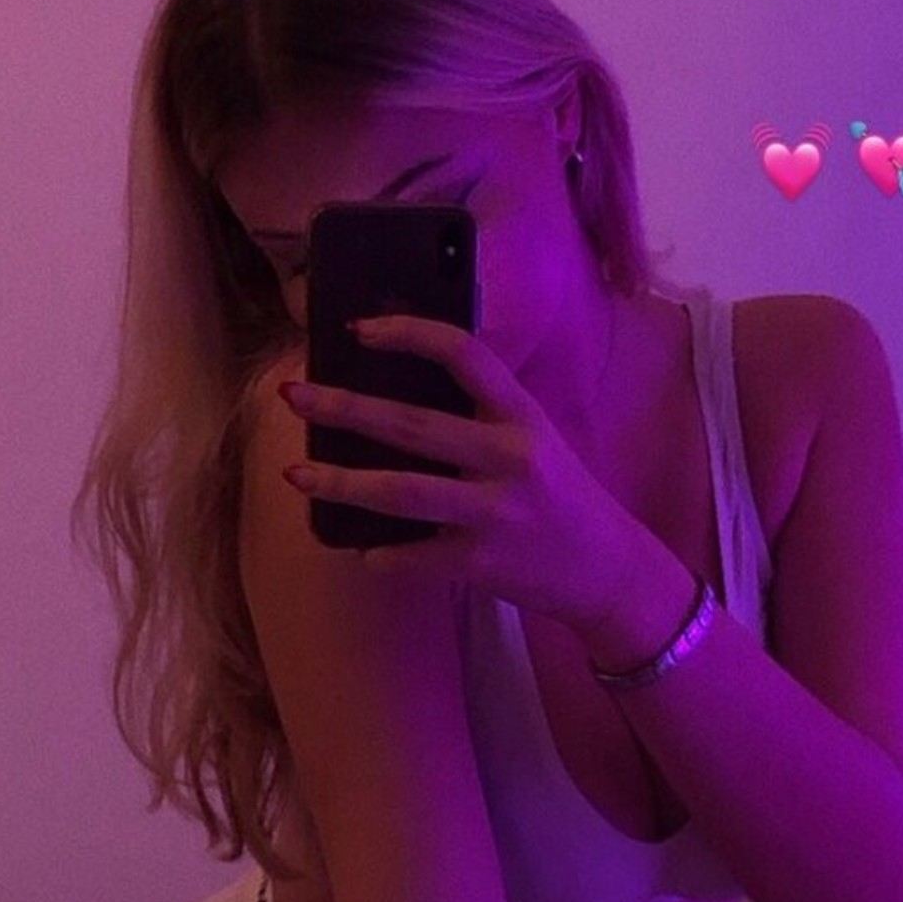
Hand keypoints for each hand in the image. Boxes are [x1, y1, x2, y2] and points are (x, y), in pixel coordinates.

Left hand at [279, 312, 647, 631]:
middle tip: (292, 395)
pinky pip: (413, 557)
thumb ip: (484, 414)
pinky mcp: (482, 563)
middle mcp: (510, 457)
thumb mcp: (536, 438)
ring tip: (294, 475)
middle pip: (412, 425)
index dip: (408, 334)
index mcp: (522, 415)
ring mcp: (496, 512)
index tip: (357, 330)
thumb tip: (397, 390)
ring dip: (339, 484)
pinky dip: (380, 556)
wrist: (609, 570)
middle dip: (345, 408)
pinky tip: (362, 551)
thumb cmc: (561, 496)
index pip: (464, 354)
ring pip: (401, 492)